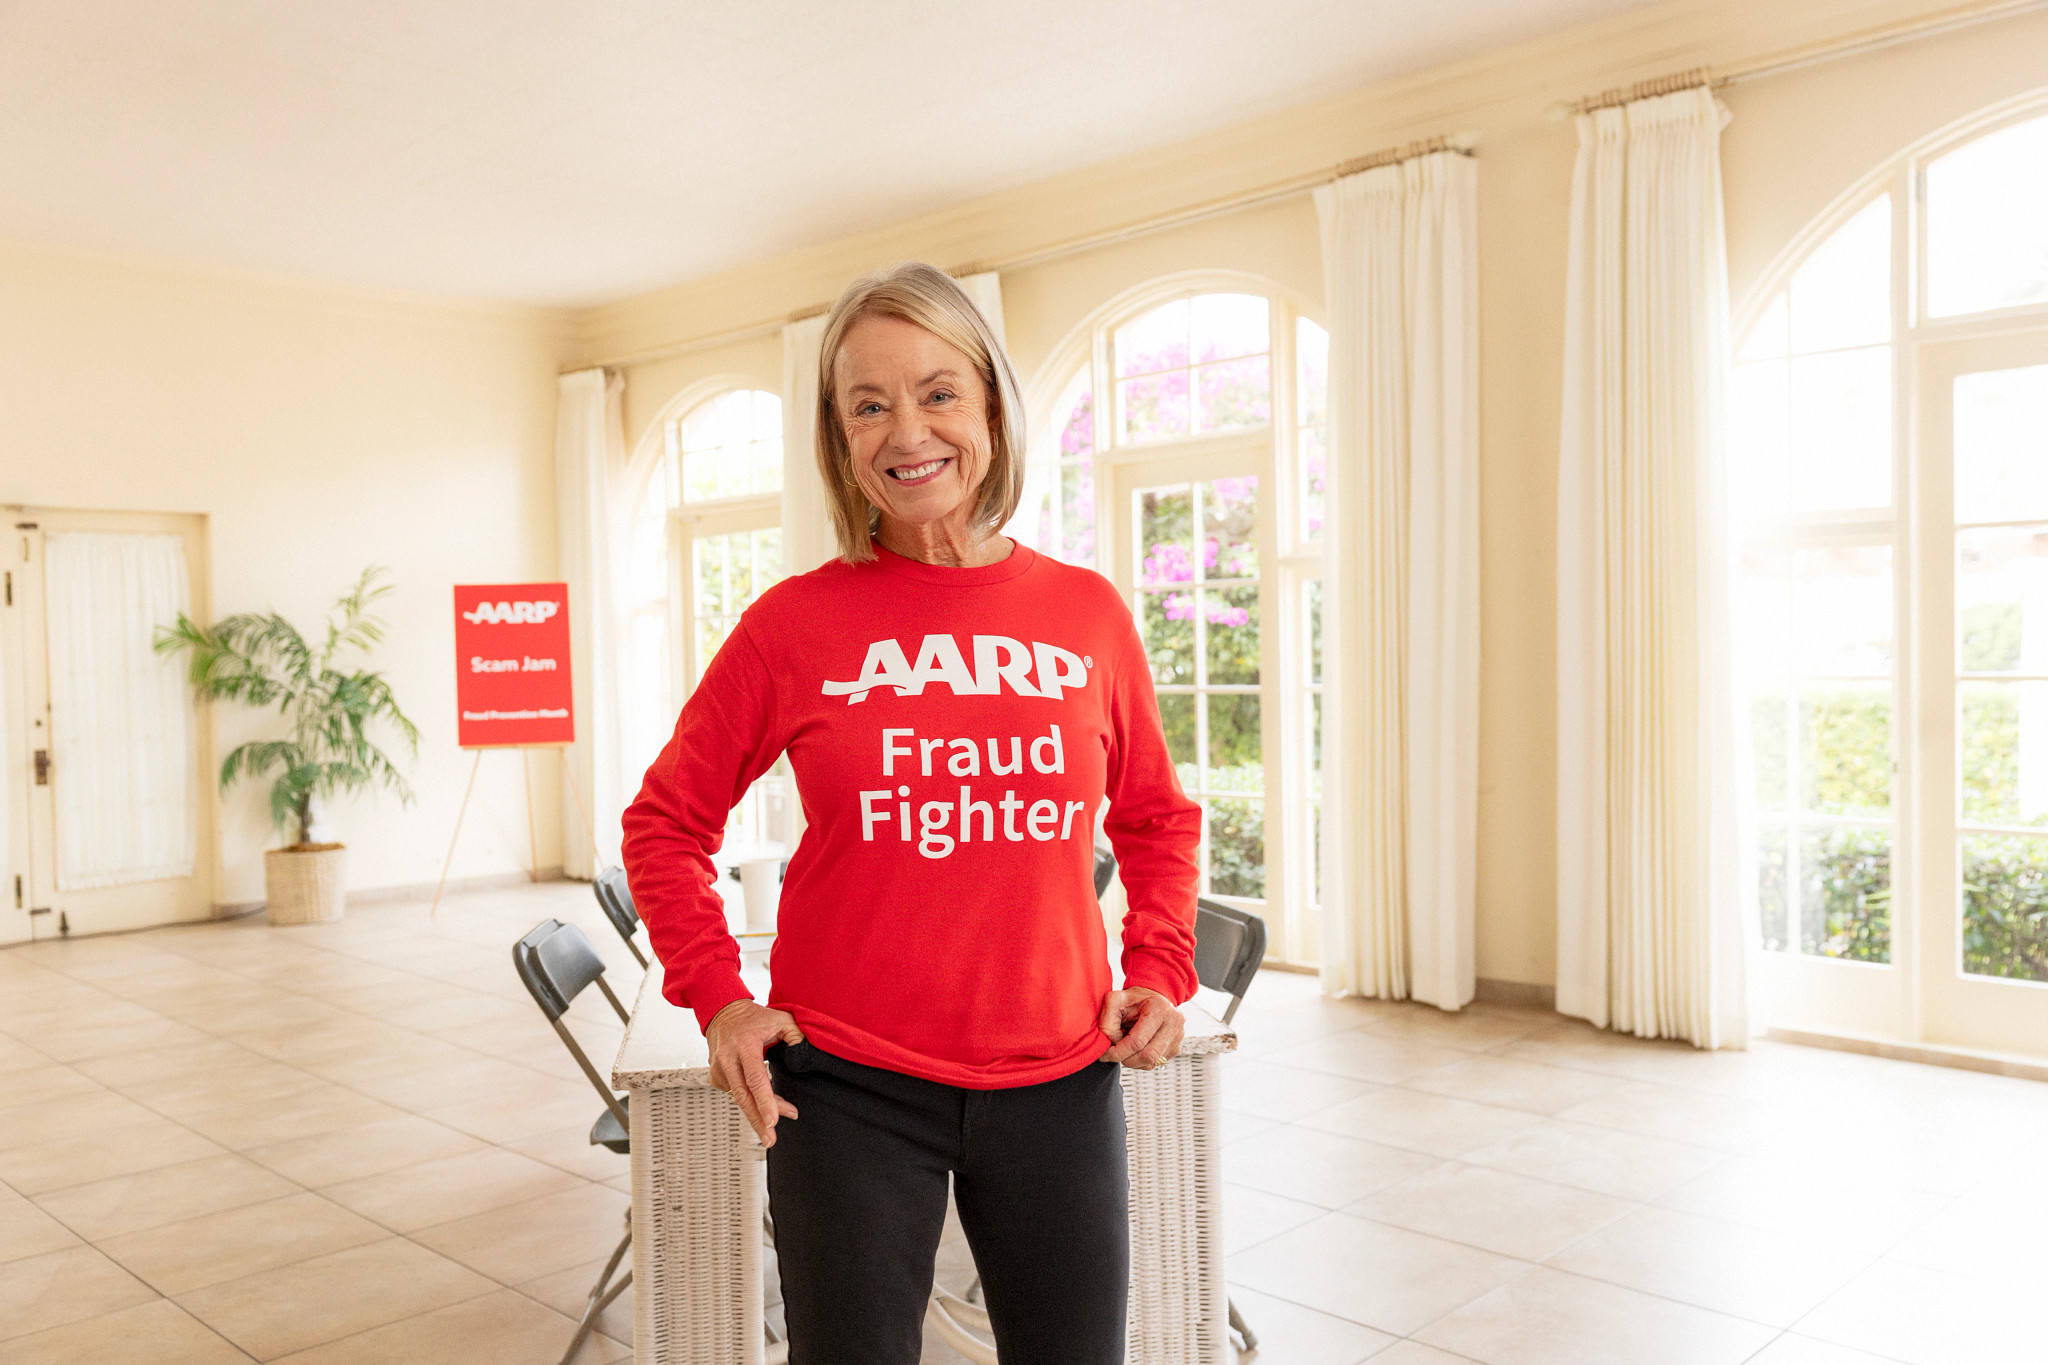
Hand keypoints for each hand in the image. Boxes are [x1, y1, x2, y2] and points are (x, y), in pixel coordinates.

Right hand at [705, 1000, 803, 1146]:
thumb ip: (797, 1036)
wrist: (723, 1013)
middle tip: (770, 1140)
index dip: (765, 1101)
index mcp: (745, 1045)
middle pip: (743, 1096)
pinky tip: (759, 1100)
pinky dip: (748, 1100)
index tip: (773, 1120)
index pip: (756, 1078)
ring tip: (773, 1123)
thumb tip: (804, 1055)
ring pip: (740, 1098)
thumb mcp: (782, 1019)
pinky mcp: (715, 1076)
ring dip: (757, 1112)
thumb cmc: (756, 1018)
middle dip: (757, 1121)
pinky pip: (735, 1093)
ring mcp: (718, 1068)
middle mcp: (728, 1058)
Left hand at [1098, 986, 1184, 1069]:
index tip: (1106, 1054)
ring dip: (1134, 1061)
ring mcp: (1178, 1036)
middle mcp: (1174, 1022)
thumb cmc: (1132, 999)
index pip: (1138, 1041)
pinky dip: (1142, 1061)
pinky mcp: (1177, 1047)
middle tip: (1115, 1054)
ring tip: (1126, 1048)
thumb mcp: (1114, 1001)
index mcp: (1159, 1008)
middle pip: (1148, 1056)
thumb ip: (1107, 1022)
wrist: (1151, 996)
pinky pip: (1157, 1062)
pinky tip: (1137, 1048)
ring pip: (1152, 1062)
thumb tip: (1112, 1045)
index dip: (1119, 1052)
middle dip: (1127, 1060)